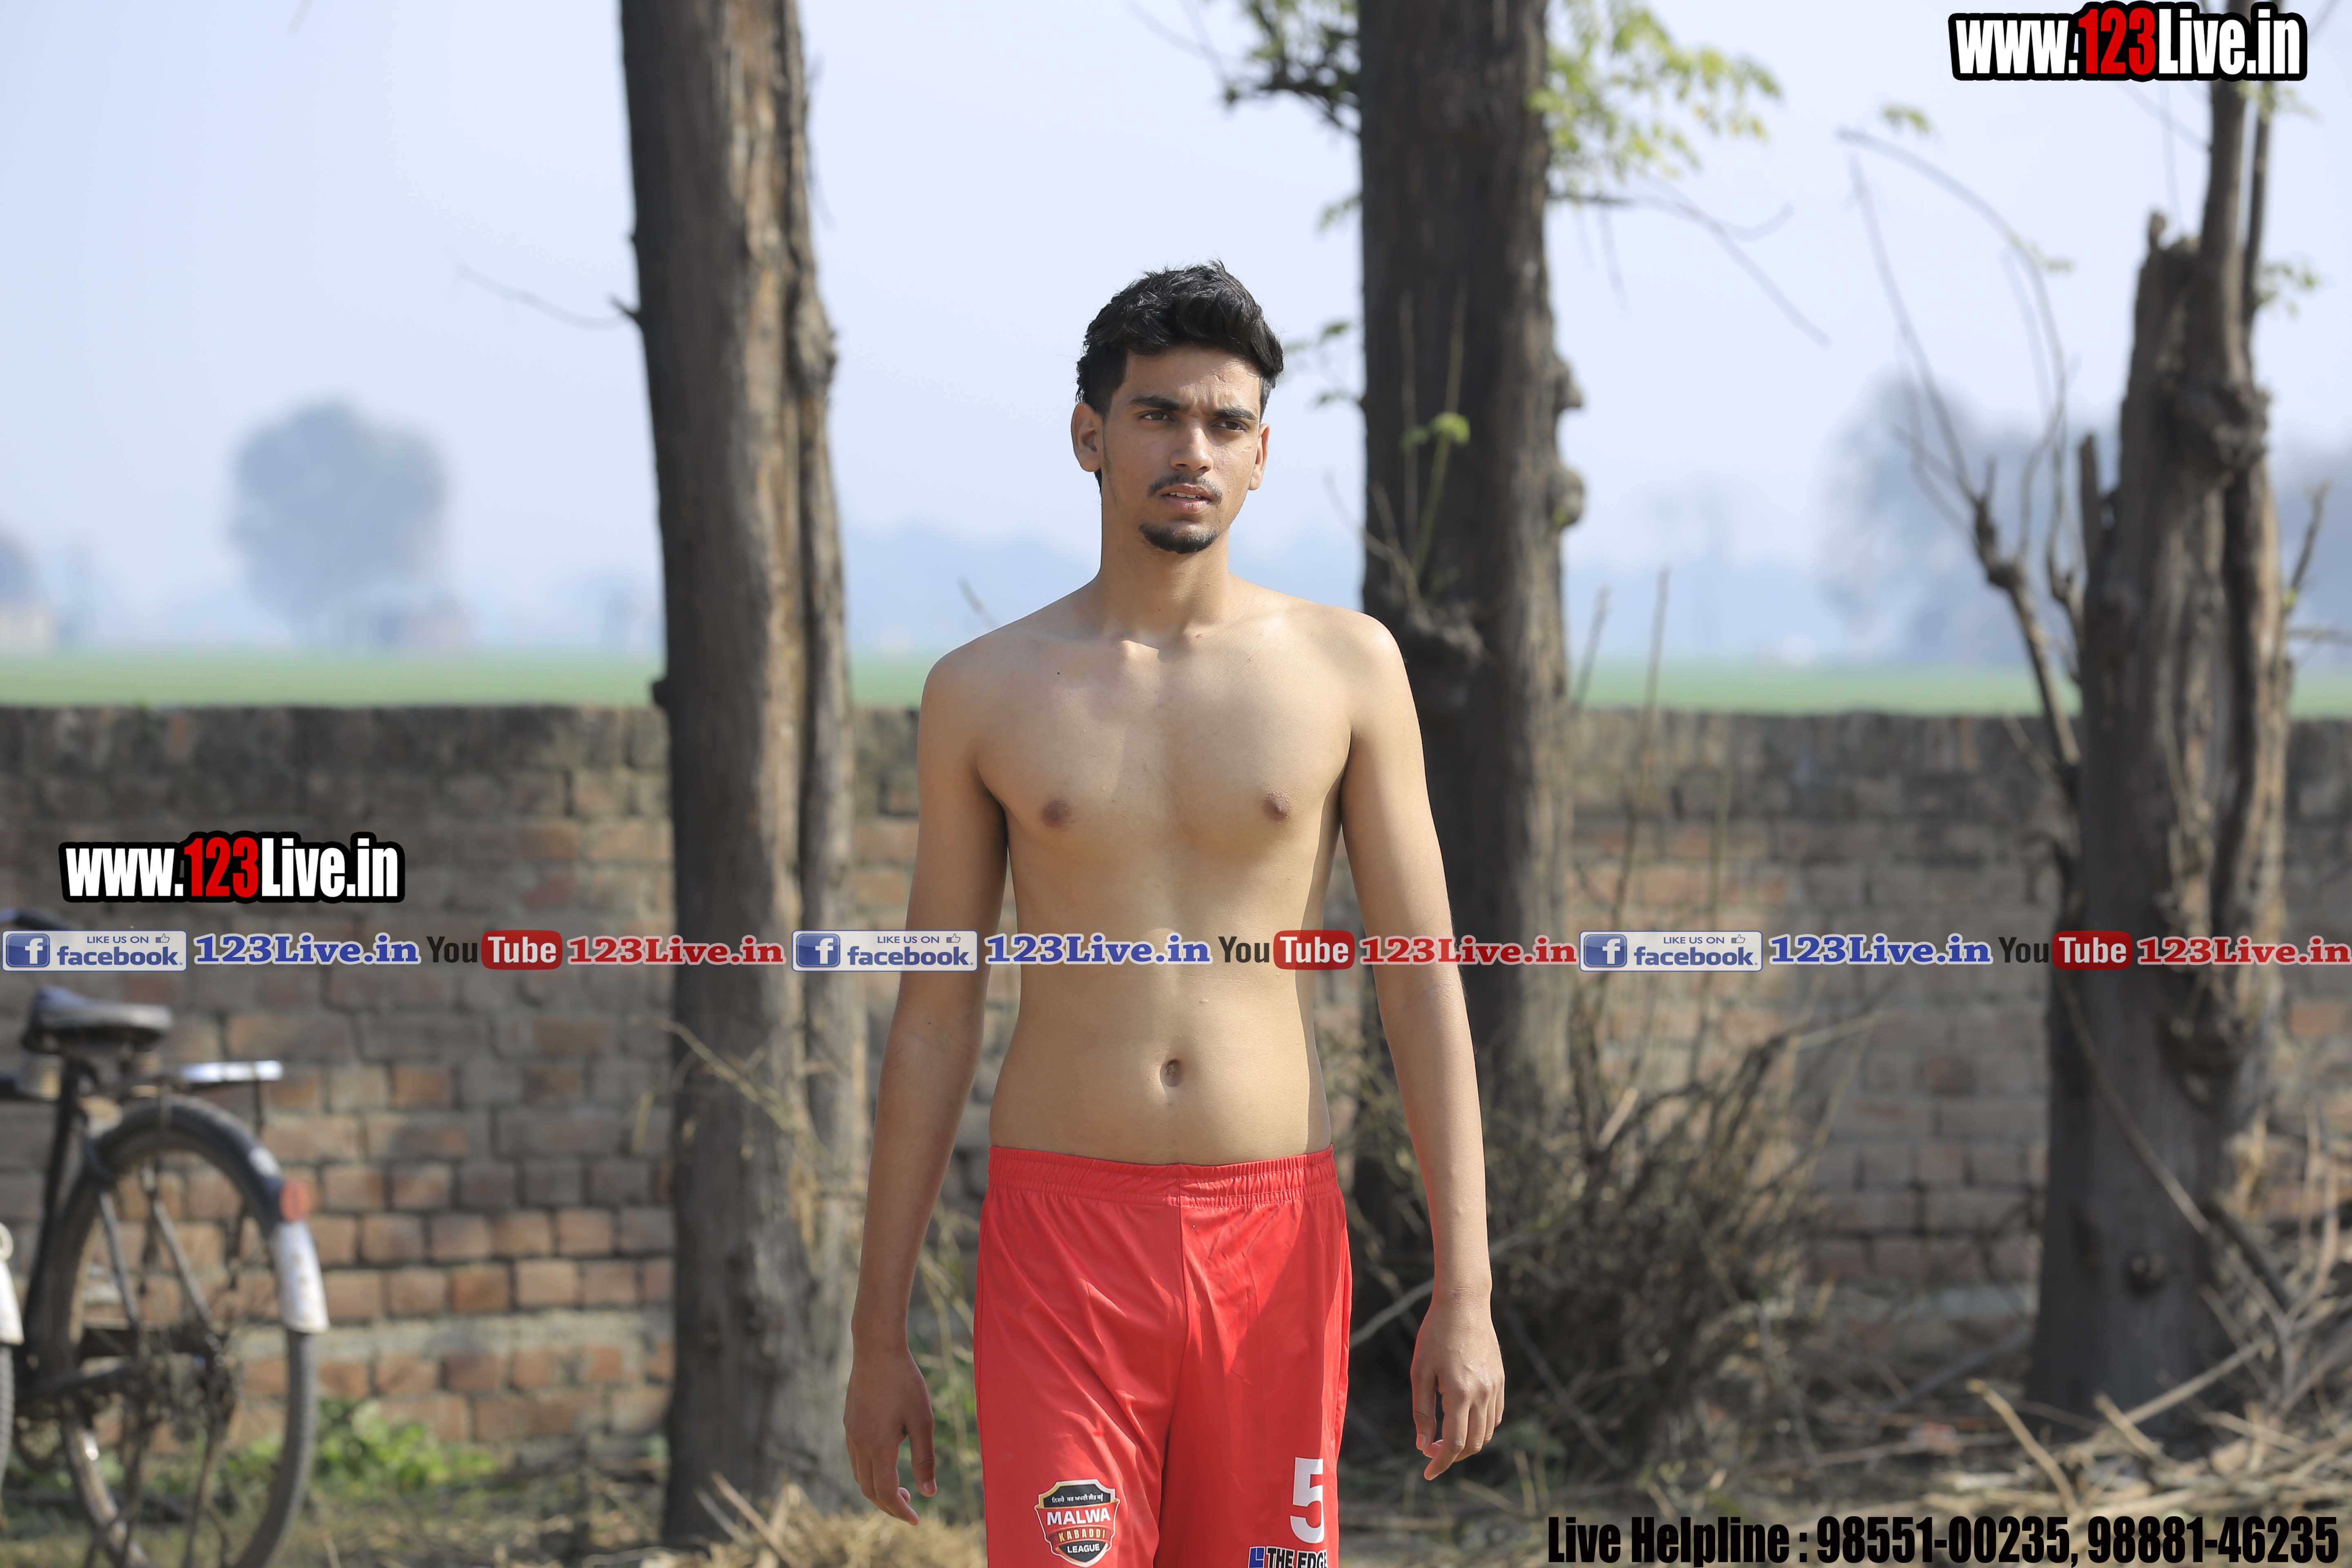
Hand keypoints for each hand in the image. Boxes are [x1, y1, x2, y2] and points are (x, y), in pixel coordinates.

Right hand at [843, 1342, 936, 1523]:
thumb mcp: (923, 1421)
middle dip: (888, 1505)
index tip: (915, 1519)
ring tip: (901, 1489)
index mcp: (878, 1446)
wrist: (876, 1349)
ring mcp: (851, 1434)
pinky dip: (870, 1472)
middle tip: (909, 1507)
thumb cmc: (905, 1382)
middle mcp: (859, 1444)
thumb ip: (925, 1459)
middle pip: (868, 1489)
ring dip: (877, 1489)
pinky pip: (856, 1459)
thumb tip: (929, 1493)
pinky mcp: (849, 1424)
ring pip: (859, 1475)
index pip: (885, 1492)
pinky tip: (887, 1463)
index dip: (899, 1510)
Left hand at [1410, 1288, 1504, 1478]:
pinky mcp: (1500, 1380)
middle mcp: (1482, 1394)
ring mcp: (1494, 1388)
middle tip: (1430, 1451)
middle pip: (1472, 1444)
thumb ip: (1421, 1411)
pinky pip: (1494, 1416)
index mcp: (1459, 1392)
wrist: (1464, 1304)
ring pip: (1486, 1433)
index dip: (1440, 1463)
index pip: (1453, 1443)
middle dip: (1451, 1456)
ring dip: (1466, 1443)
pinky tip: (1462, 1419)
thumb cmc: (1434, 1334)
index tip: (1427, 1473)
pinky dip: (1480, 1427)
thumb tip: (1422, 1445)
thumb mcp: (1420, 1371)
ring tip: (1444, 1435)